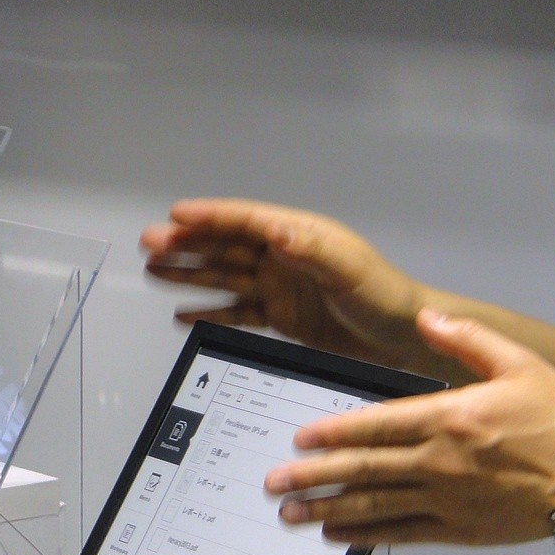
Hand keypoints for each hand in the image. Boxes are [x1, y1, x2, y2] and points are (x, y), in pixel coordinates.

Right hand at [140, 198, 426, 369]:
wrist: (404, 341)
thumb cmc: (385, 297)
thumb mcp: (350, 270)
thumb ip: (311, 250)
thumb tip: (276, 231)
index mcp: (300, 237)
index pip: (245, 222)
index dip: (210, 217)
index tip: (176, 214)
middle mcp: (285, 258)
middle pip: (226, 247)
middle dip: (187, 244)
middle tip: (149, 242)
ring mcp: (281, 288)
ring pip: (225, 278)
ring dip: (190, 275)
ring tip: (154, 272)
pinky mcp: (282, 318)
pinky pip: (238, 312)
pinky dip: (212, 312)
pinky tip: (184, 314)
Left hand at [263, 311, 554, 545]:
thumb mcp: (522, 364)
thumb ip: (469, 340)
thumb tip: (428, 319)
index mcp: (451, 417)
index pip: (376, 425)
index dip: (333, 433)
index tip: (300, 438)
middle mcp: (440, 463)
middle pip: (363, 469)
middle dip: (312, 477)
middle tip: (273, 484)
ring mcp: (446, 501)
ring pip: (373, 506)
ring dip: (327, 510)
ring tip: (289, 514)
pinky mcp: (458, 530)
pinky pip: (400, 534)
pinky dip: (364, 536)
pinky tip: (336, 535)